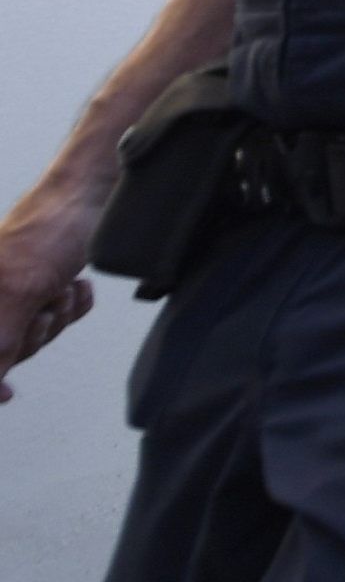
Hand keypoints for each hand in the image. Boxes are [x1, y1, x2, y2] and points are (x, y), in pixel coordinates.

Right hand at [0, 196, 101, 402]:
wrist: (97, 188)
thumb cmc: (50, 228)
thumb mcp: (18, 290)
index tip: (6, 394)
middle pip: (2, 349)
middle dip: (30, 334)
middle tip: (42, 308)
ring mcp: (17, 288)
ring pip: (33, 334)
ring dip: (55, 316)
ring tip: (60, 285)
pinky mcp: (49, 281)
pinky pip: (60, 316)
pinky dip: (73, 304)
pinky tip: (77, 284)